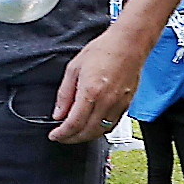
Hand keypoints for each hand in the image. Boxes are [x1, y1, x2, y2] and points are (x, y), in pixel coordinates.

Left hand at [50, 27, 140, 142]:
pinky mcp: (126, 104)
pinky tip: (92, 126)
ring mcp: (118, 105)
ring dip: (85, 137)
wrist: (128, 44)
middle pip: (87, 132)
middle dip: (71, 139)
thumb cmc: (104, 50)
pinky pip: (112, 125)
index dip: (62, 134)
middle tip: (62, 136)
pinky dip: (99, 130)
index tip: (55, 135)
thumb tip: (58, 113)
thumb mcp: (74, 68)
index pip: (73, 124)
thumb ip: (64, 94)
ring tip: (75, 133)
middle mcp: (106, 102)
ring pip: (100, 132)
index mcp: (90, 92)